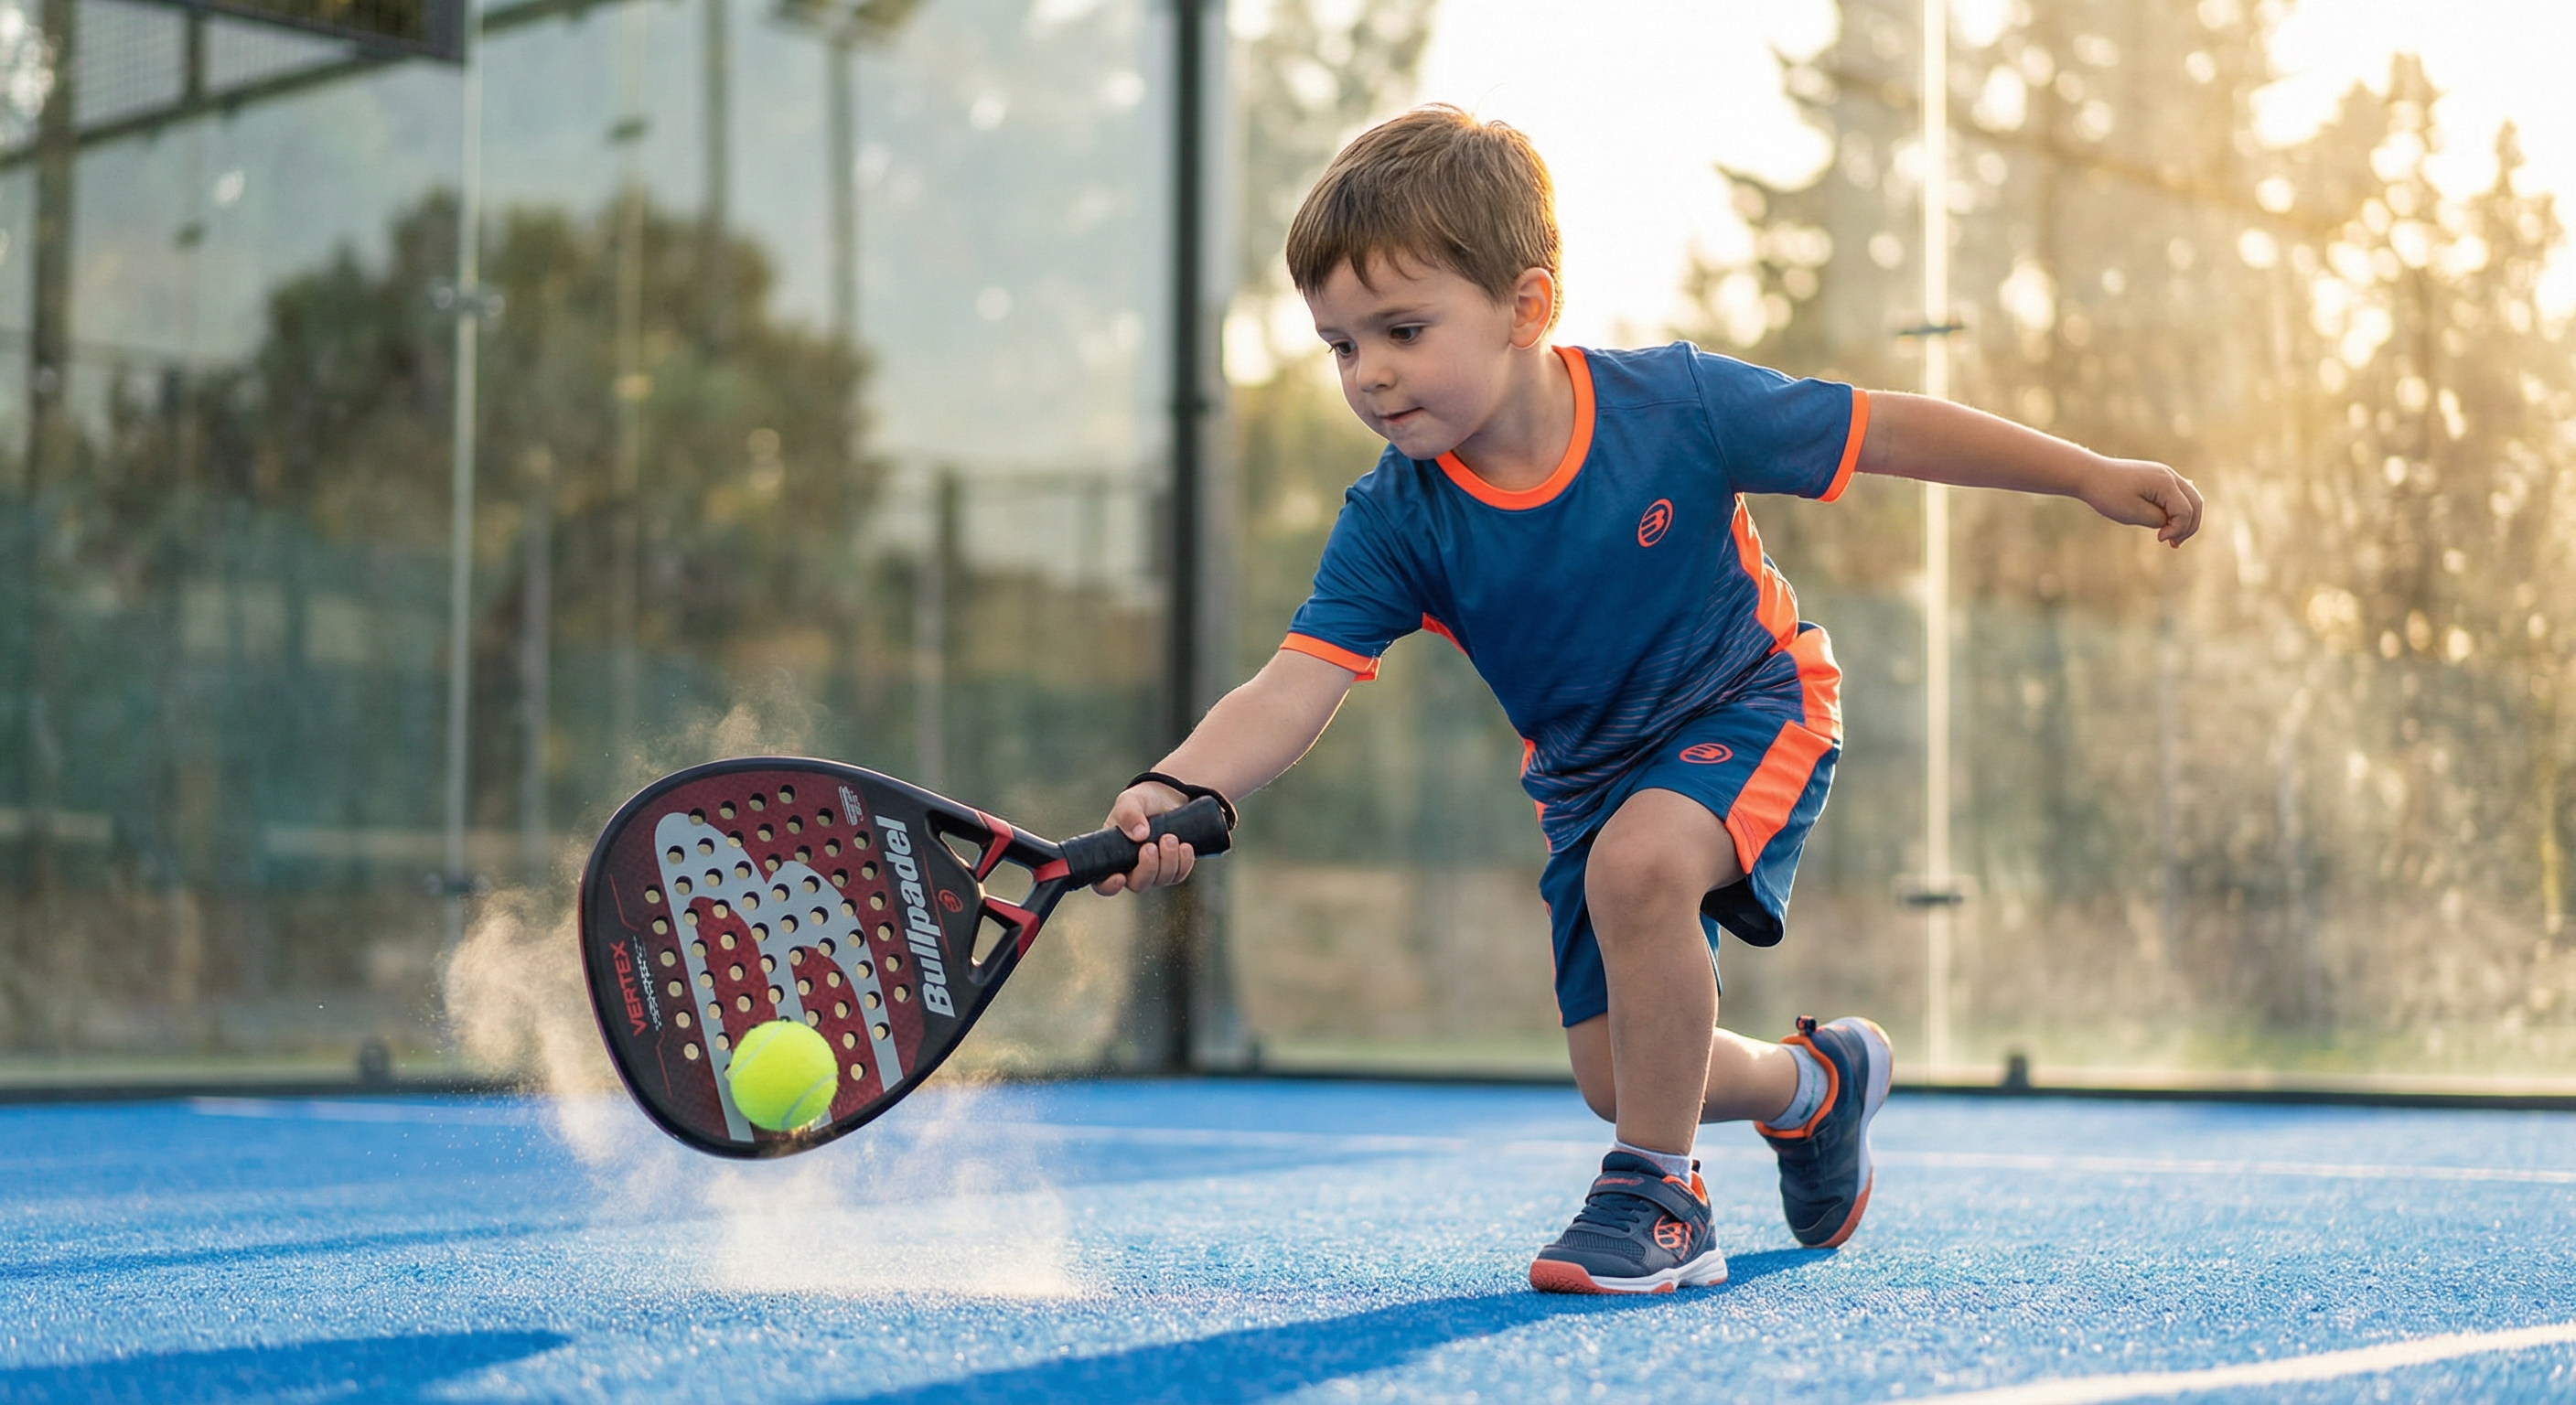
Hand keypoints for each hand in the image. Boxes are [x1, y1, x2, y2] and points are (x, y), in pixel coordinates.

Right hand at [1089, 782, 1196, 895]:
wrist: (1167, 798)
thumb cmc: (1141, 801)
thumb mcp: (1130, 801)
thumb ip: (1129, 814)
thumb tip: (1139, 835)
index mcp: (1111, 855)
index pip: (1103, 883)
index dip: (1109, 886)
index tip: (1120, 877)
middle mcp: (1131, 868)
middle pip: (1137, 884)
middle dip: (1147, 867)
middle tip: (1151, 846)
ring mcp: (1154, 870)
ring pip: (1161, 880)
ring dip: (1168, 861)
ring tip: (1170, 837)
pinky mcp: (1173, 868)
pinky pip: (1179, 875)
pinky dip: (1183, 863)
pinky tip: (1185, 846)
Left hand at [2082, 457, 2203, 546]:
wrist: (2089, 474)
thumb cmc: (2108, 494)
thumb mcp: (2134, 513)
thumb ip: (2158, 519)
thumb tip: (2172, 522)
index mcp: (2166, 482)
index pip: (2185, 511)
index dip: (2177, 529)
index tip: (2158, 539)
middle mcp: (2170, 475)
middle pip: (2196, 503)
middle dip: (2189, 526)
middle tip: (2174, 544)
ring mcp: (2165, 474)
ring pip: (2190, 498)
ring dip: (2185, 519)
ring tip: (2172, 540)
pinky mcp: (2158, 477)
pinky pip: (2177, 495)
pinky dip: (2176, 511)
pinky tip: (2166, 526)